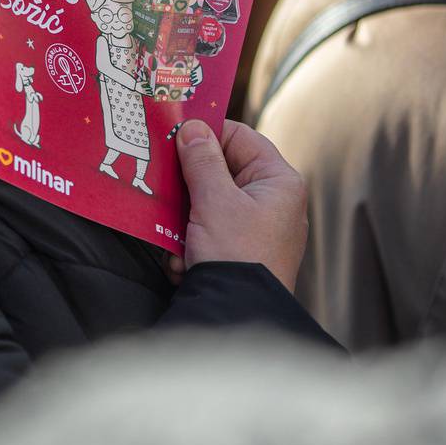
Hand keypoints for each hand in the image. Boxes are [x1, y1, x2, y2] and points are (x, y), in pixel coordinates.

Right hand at [169, 118, 306, 292]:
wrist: (238, 317)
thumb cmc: (236, 255)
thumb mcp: (214, 200)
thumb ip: (201, 160)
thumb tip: (191, 128)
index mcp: (279, 182)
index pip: (241, 138)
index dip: (207, 134)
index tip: (174, 135)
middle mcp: (274, 202)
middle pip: (223, 171)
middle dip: (191, 184)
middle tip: (166, 184)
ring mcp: (259, 229)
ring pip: (211, 203)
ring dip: (187, 219)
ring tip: (180, 237)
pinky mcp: (242, 252)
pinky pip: (211, 232)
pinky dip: (193, 243)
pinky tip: (185, 262)